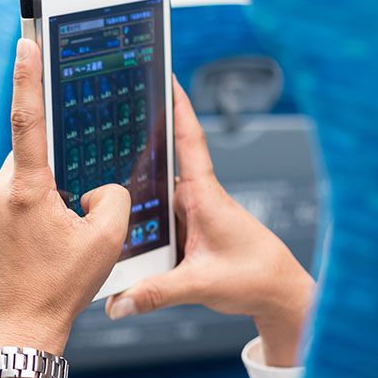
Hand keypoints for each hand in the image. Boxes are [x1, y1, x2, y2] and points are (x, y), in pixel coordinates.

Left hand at [0, 38, 130, 362]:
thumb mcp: (107, 241)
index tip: (24, 43)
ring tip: (58, 241)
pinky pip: (10, 207)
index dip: (27, 77)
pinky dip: (29, 217)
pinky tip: (43, 249)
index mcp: (27, 189)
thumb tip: (98, 189)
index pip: (27, 119)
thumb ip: (112, 197)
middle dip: (57, 173)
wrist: (20, 331)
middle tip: (74, 209)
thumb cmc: (60, 289)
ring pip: (21, 184)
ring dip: (44, 199)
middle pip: (32, 159)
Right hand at [104, 77, 314, 366]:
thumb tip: (116, 303)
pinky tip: (119, 234)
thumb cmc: (255, 278)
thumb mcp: (201, 285)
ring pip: (153, 198)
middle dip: (130, 153)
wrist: (279, 295)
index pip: (189, 140)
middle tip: (98, 137)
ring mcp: (192, 215)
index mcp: (206, 196)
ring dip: (132, 198)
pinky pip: (158, 220)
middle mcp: (198, 199)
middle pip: (157, 168)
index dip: (177, 105)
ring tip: (98, 197)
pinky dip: (140, 223)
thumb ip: (156, 294)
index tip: (164, 73)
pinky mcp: (190, 231)